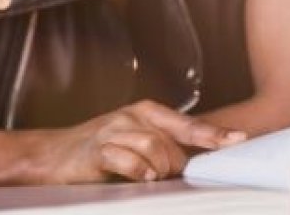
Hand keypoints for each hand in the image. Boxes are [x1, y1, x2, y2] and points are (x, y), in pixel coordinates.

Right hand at [30, 99, 245, 183]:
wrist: (51, 154)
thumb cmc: (98, 148)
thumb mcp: (133, 138)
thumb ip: (162, 144)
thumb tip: (195, 160)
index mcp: (146, 112)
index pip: (188, 124)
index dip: (214, 134)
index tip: (237, 141)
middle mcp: (132, 116)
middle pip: (172, 143)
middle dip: (174, 165)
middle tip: (163, 176)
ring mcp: (113, 131)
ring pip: (153, 149)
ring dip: (157, 169)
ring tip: (150, 177)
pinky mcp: (97, 150)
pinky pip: (127, 160)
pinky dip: (138, 172)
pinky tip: (138, 177)